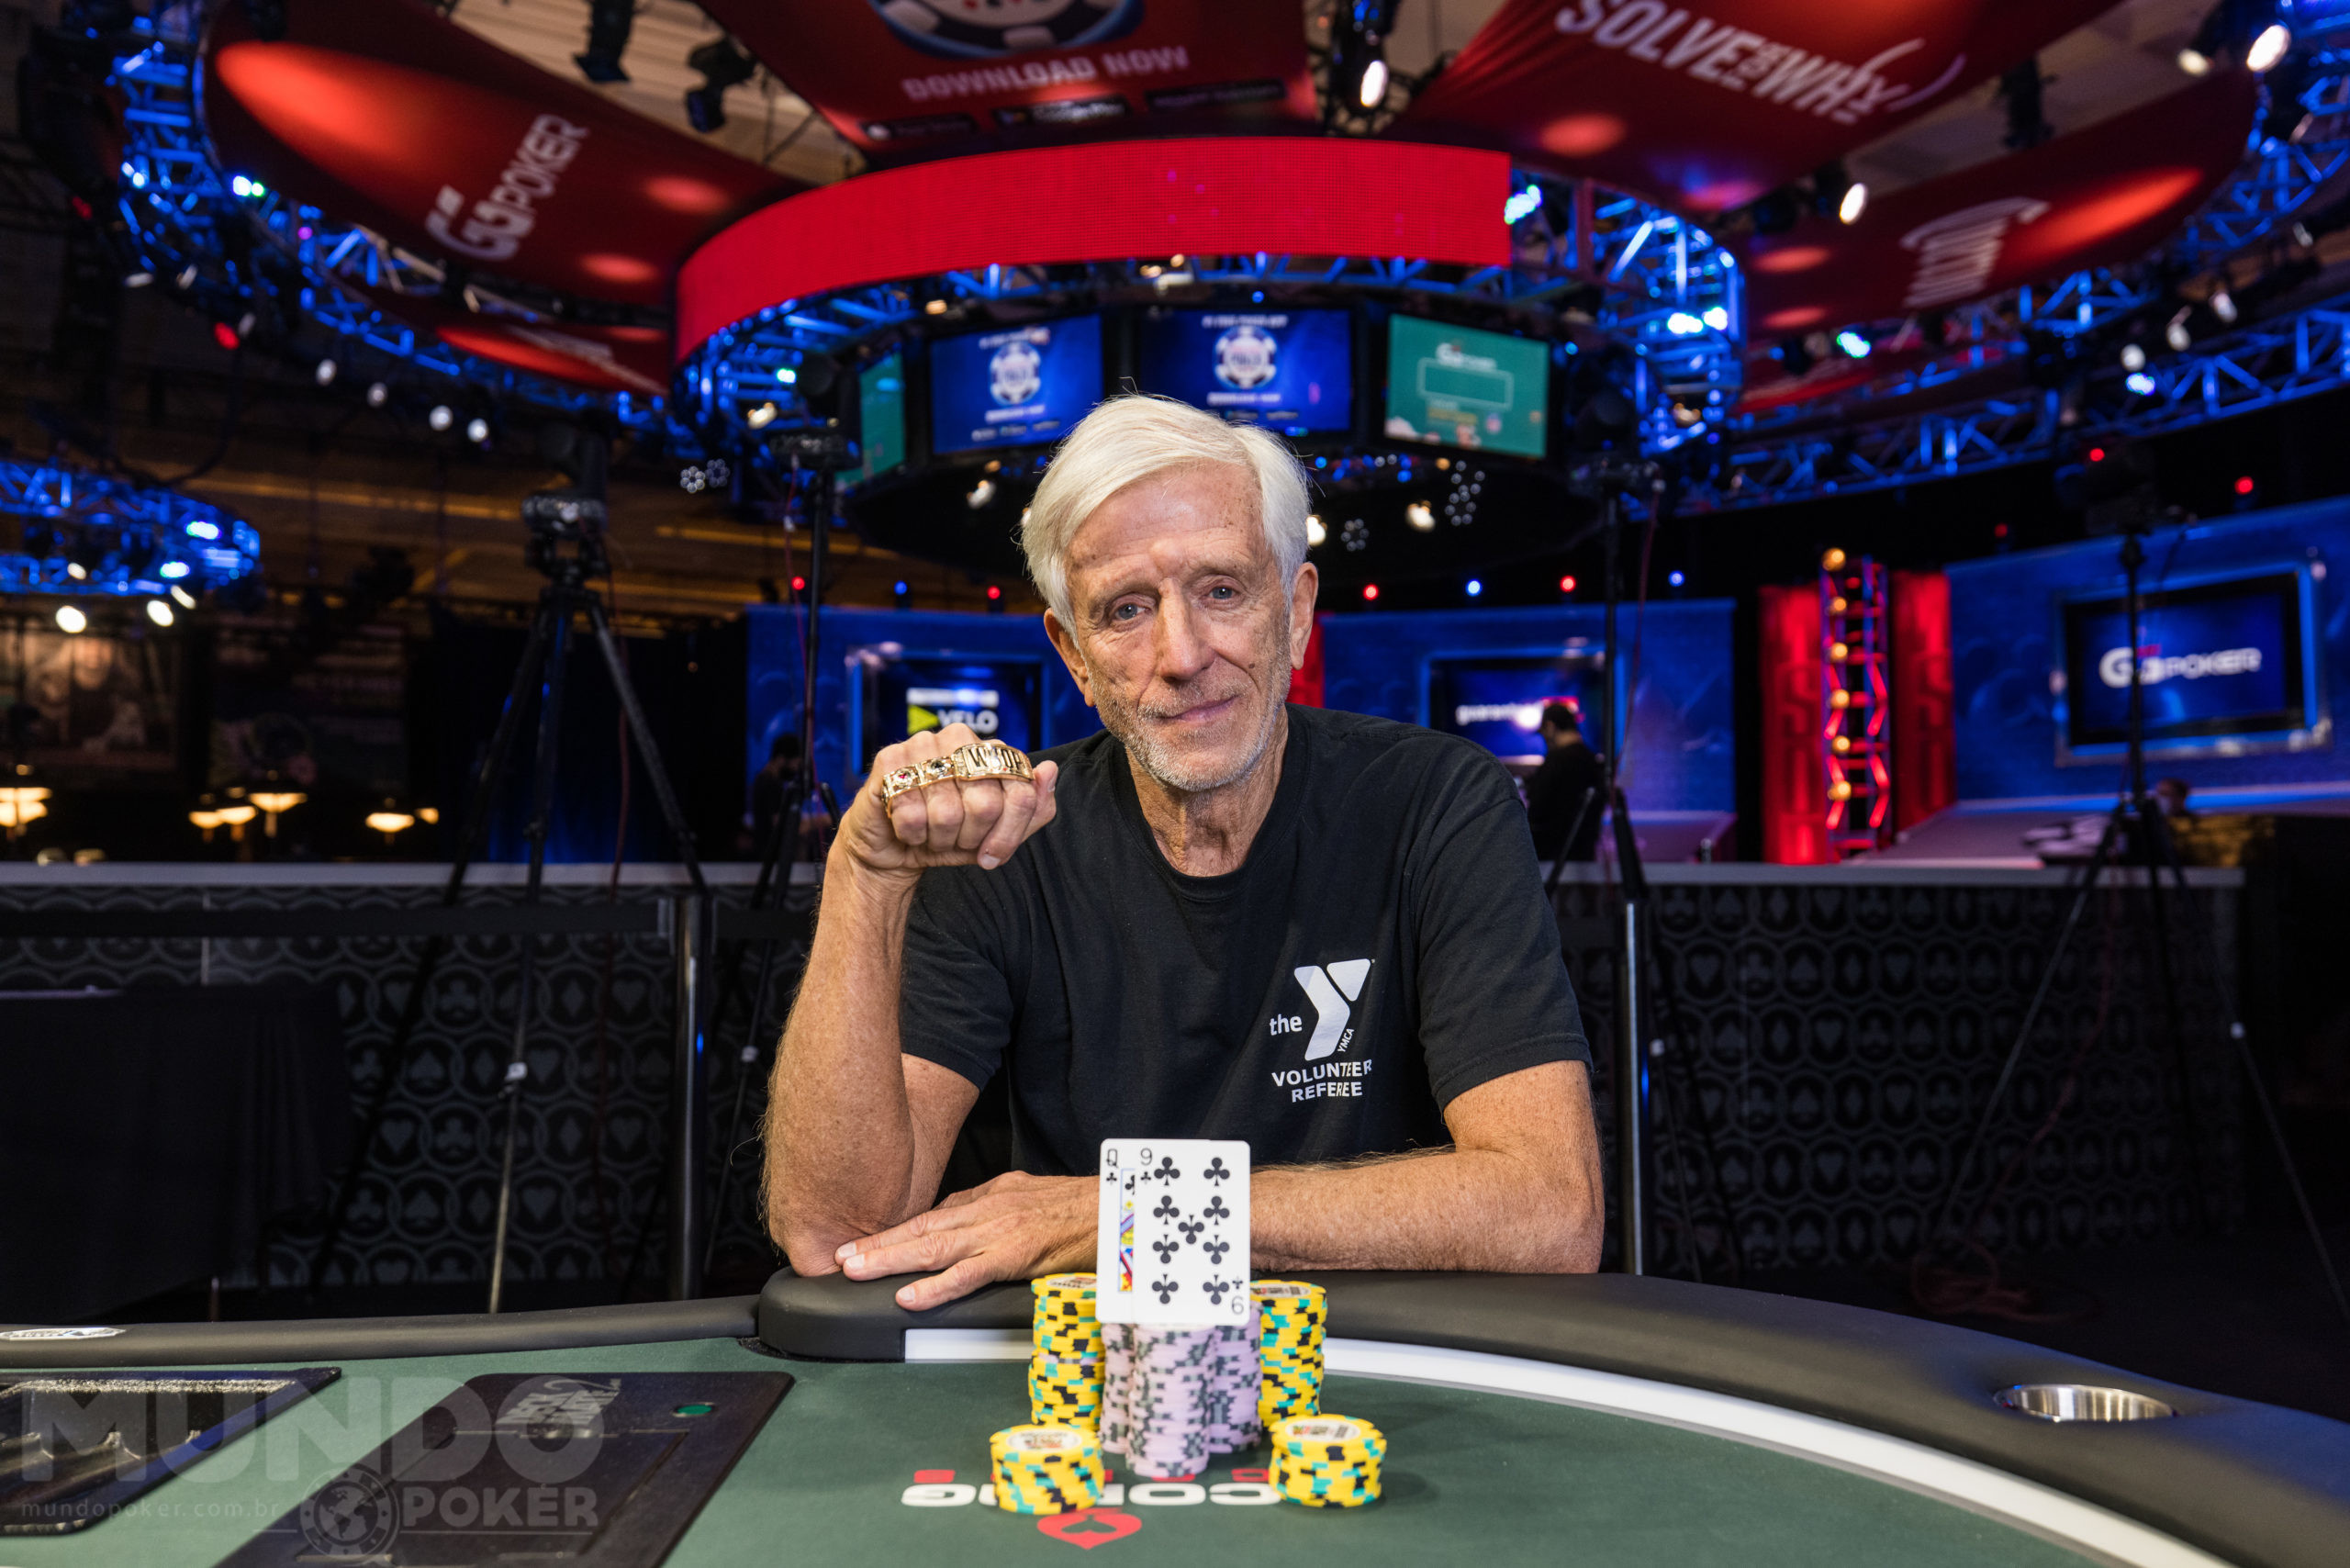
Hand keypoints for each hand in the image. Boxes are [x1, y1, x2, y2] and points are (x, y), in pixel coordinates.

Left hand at [834, 1171, 1094, 1309]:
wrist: (1112, 1210)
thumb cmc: (1076, 1207)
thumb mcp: (1024, 1194)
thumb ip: (988, 1207)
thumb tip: (957, 1218)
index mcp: (987, 1198)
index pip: (931, 1216)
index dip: (894, 1231)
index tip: (862, 1242)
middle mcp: (985, 1211)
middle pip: (921, 1229)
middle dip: (877, 1244)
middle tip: (839, 1258)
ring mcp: (996, 1233)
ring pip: (933, 1248)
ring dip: (890, 1261)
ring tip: (856, 1271)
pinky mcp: (1013, 1256)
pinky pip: (968, 1274)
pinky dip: (935, 1287)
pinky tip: (908, 1296)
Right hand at [835, 722, 1059, 881]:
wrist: (895, 847)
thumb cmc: (949, 835)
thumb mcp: (998, 832)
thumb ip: (1032, 808)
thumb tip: (1049, 770)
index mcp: (992, 750)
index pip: (1022, 792)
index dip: (1009, 834)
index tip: (992, 855)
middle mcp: (960, 738)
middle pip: (987, 804)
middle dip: (971, 837)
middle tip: (954, 839)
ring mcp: (923, 744)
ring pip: (948, 812)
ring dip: (939, 837)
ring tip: (930, 832)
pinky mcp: (889, 760)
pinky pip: (912, 812)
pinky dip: (912, 833)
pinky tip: (907, 827)